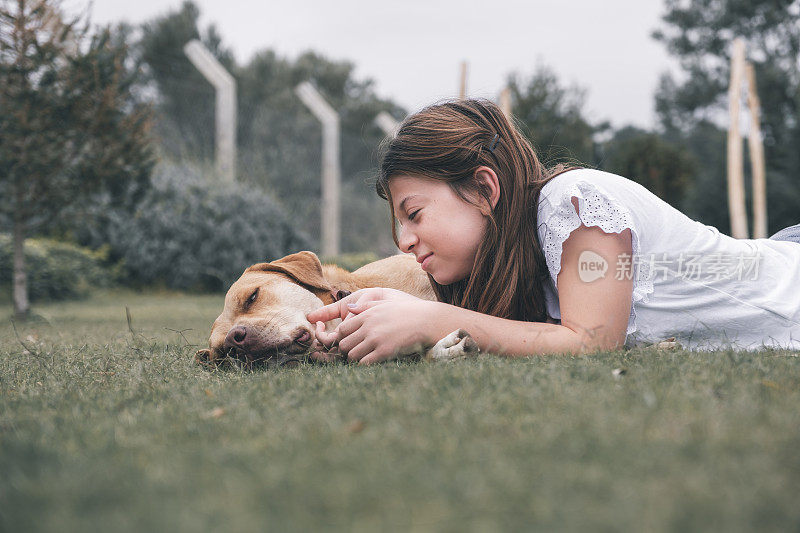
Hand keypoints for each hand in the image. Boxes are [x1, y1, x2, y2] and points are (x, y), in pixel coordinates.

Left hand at [306, 288, 436, 364]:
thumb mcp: (385, 303)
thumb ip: (365, 306)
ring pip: (352, 356)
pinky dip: (365, 364)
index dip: (343, 337)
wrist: (427, 320)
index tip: (351, 341)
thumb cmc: (408, 311)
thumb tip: (349, 306)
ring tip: (364, 357)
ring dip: (356, 359)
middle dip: (347, 350)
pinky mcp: (385, 352)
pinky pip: (365, 363)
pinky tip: (373, 361)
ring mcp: (376, 340)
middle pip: (344, 344)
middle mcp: (368, 327)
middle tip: (356, 352)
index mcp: (367, 315)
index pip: (342, 329)